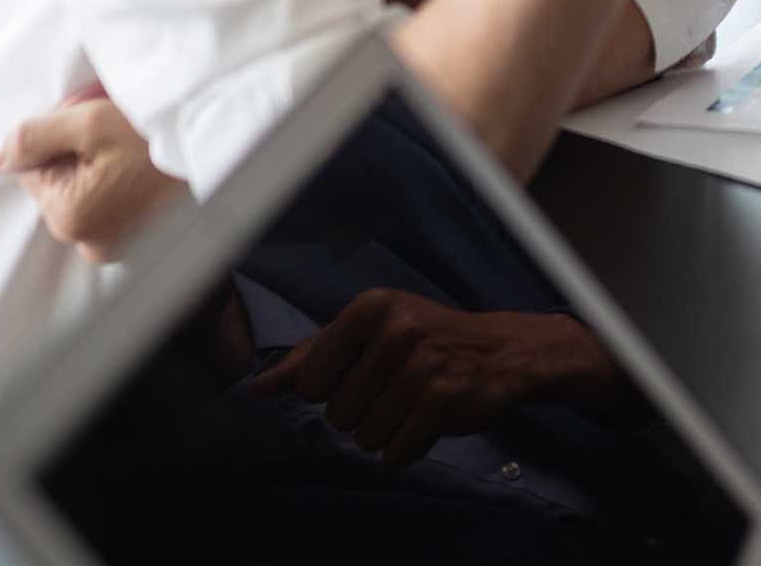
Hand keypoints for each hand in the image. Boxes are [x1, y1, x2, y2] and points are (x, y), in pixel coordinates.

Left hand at [0, 92, 184, 263]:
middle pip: (61, 185)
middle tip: (117, 132)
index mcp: (71, 218)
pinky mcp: (142, 242)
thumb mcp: (90, 121)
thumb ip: (33, 137)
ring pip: (87, 196)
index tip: (93, 125)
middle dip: (79, 155)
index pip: (34, 169)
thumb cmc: (161, 134)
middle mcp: (92, 244)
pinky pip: (113, 210)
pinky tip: (144, 168)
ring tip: (135, 147)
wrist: (219, 138)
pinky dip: (122, 188)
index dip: (59, 139)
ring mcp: (120, 247)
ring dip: (102, 170)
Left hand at [249, 291, 634, 464]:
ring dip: (386, 432)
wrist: (503, 351)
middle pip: (338, 414)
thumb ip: (310, 358)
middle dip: (362, 413)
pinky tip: (429, 420)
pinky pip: (396, 452)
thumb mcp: (370, 332)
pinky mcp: (445, 399)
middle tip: (396, 389)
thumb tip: (257, 388)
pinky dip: (409, 446)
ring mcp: (423, 365)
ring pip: (366, 437)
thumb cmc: (425, 340)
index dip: (334, 389)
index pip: (312, 380)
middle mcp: (397, 330)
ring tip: (413, 404)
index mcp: (371, 307)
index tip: (366, 372)